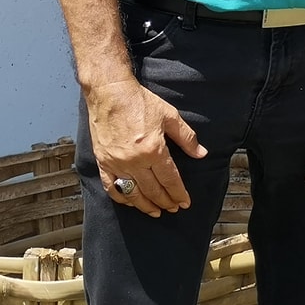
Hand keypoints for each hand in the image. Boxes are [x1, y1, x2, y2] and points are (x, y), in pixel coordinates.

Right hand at [85, 76, 204, 215]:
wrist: (110, 93)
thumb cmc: (140, 102)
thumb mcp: (170, 116)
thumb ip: (187, 138)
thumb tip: (201, 154)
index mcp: (154, 150)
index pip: (170, 179)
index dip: (178, 193)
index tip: (184, 203)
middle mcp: (135, 160)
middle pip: (153, 190)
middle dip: (165, 201)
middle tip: (173, 208)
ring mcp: (116, 163)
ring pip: (133, 193)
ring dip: (145, 205)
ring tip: (155, 211)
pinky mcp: (103, 161)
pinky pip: (111, 186)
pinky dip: (121, 197)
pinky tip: (130, 202)